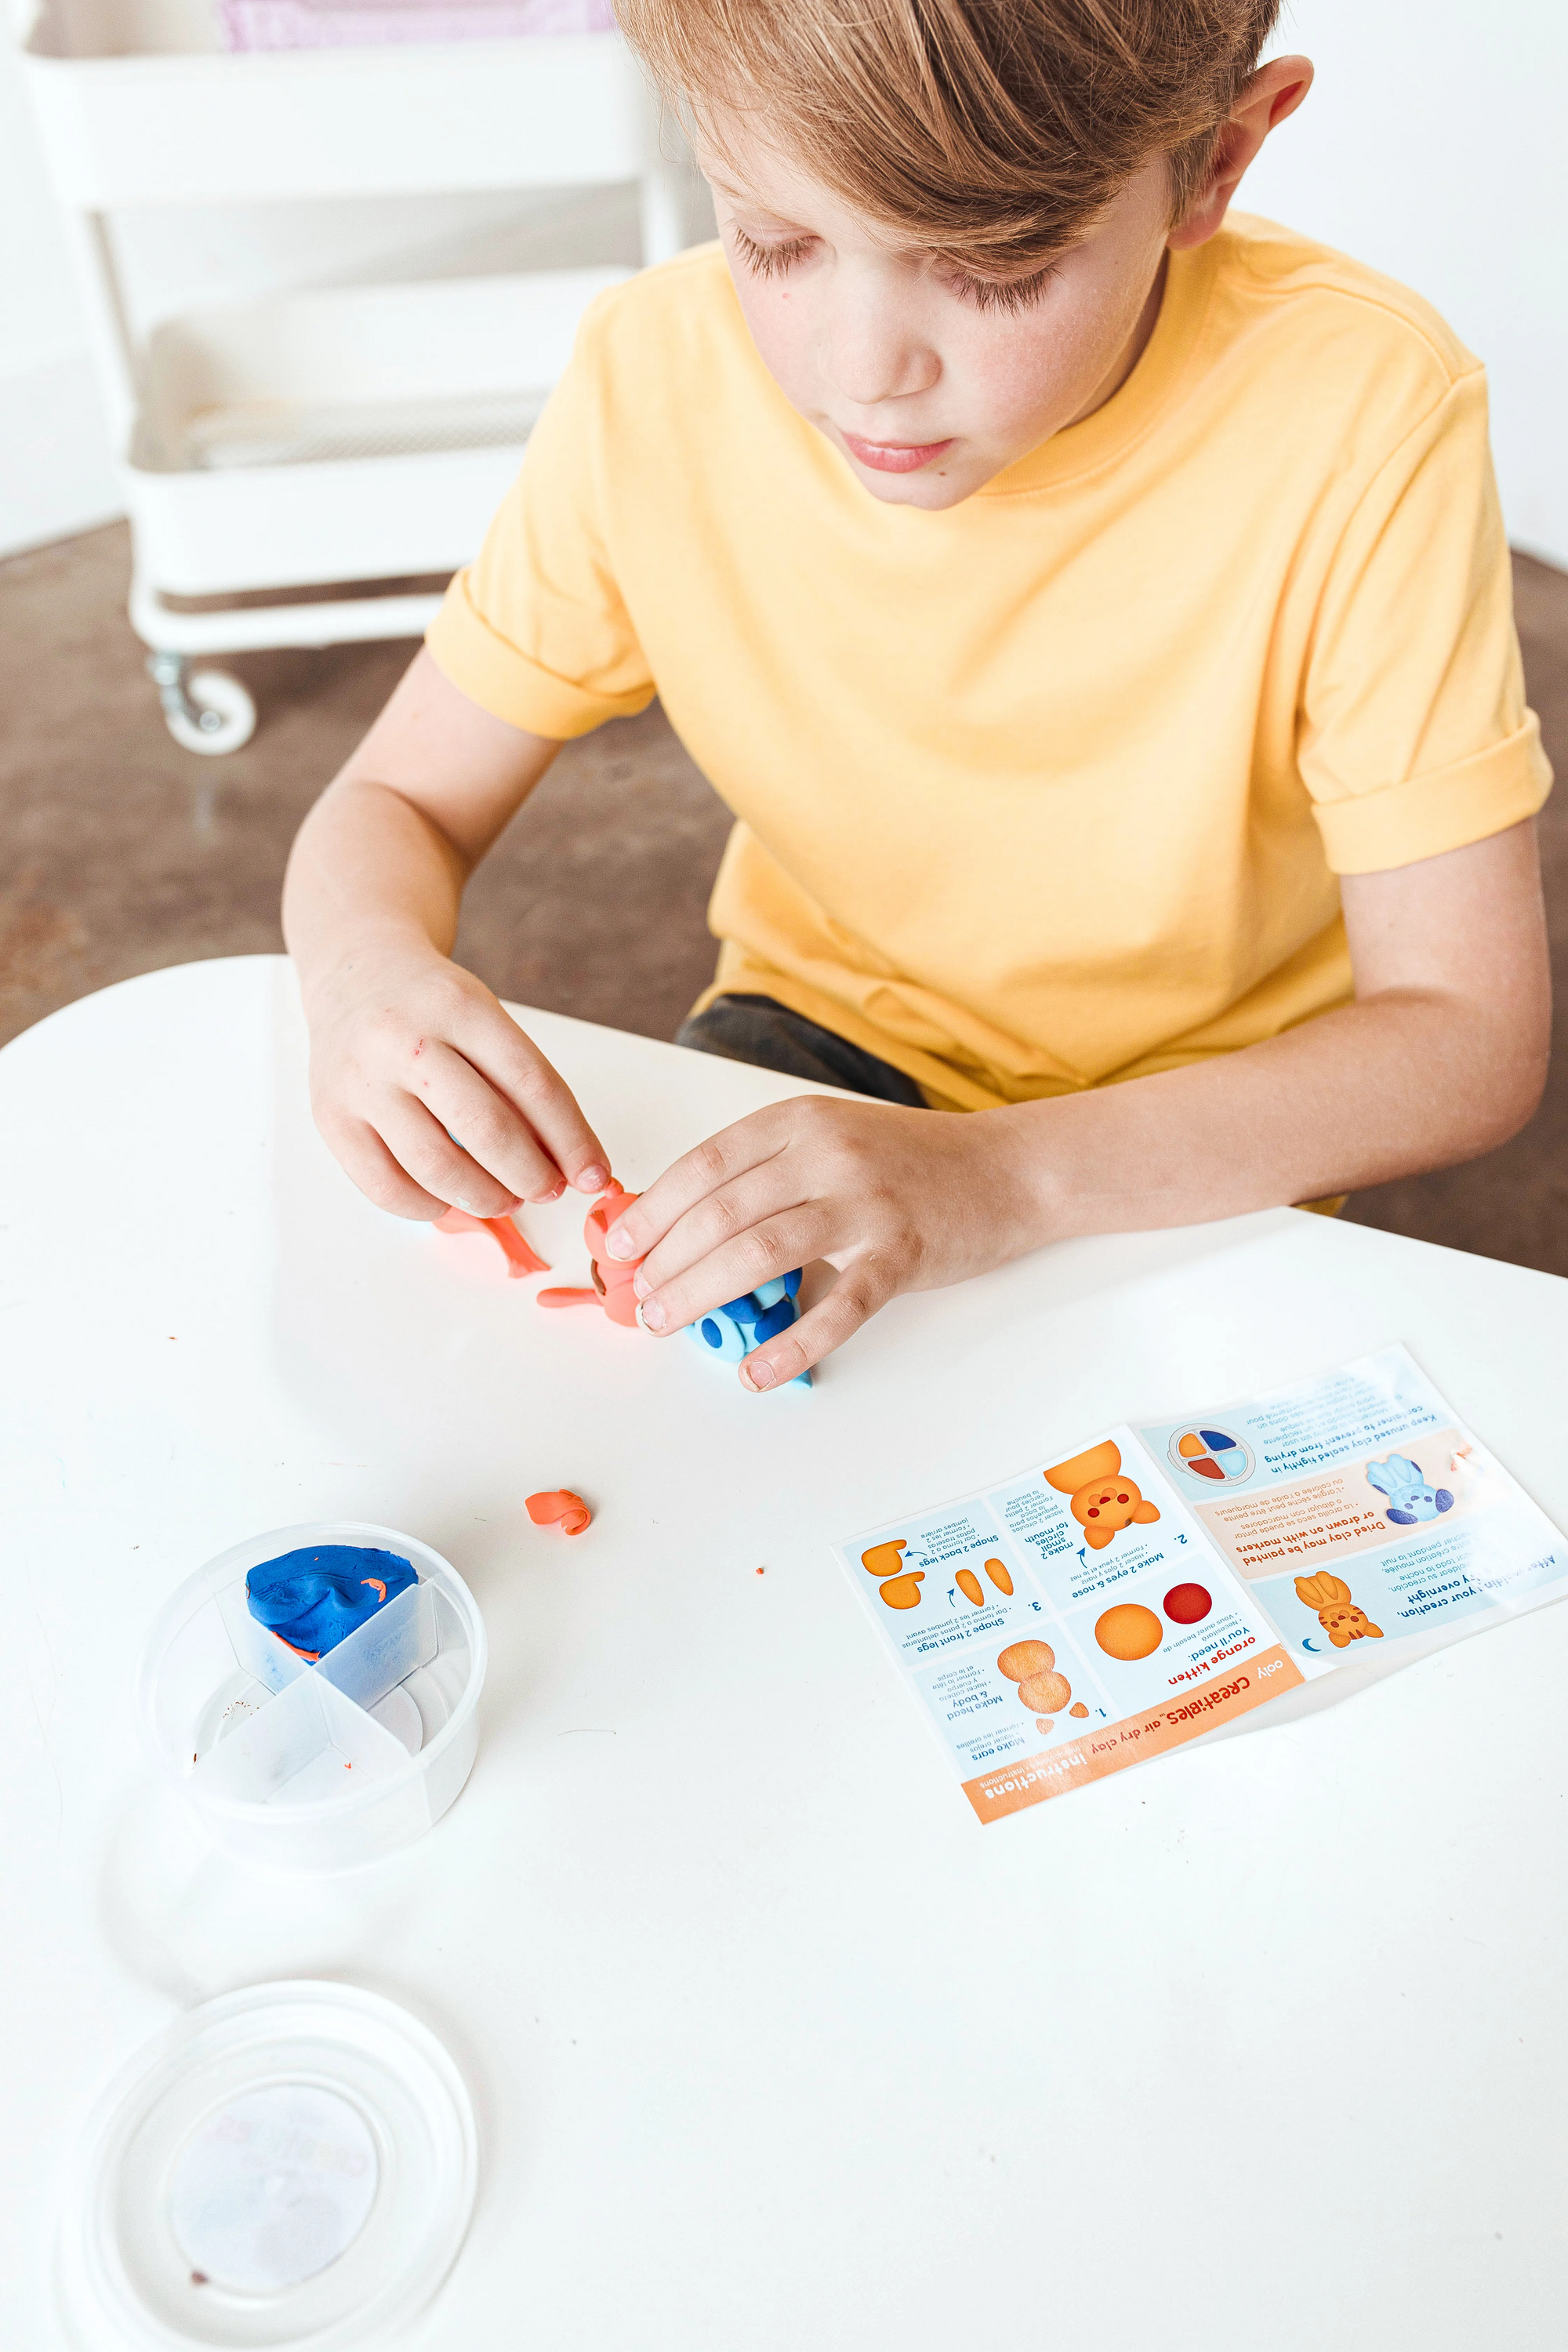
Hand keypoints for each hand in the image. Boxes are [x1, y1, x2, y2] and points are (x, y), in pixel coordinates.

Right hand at [302, 935, 610, 1218]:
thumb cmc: (431, 1003)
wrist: (353, 969)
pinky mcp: (330, 1116)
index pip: (532, 1084)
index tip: (594, 1173)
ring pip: (437, 1166)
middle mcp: (405, 1040)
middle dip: (532, 1175)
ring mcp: (362, 1080)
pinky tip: (450, 1199)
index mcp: (459, 1006)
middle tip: (549, 1190)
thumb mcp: (483, 1016)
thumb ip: (520, 1081)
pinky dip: (429, 1206)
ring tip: (506, 1198)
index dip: (571, 1140)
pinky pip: (385, 1186)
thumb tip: (567, 1162)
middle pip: (486, 1129)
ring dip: (486, 1197)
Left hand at [601, 1095, 1047, 1385]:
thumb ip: (767, 1173)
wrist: (1008, 1169)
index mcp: (799, 1122)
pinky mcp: (903, 1253)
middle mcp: (827, 1154)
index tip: (619, 1248)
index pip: (704, 1165)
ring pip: (761, 1251)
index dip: (652, 1210)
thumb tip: (688, 1232)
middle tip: (639, 1300)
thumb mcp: (831, 1140)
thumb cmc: (911, 1162)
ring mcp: (866, 1203)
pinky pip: (838, 1307)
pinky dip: (791, 1345)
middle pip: (721, 1211)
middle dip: (666, 1261)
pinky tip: (756, 1372)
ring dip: (703, 1293)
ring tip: (670, 1324)